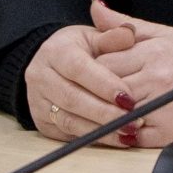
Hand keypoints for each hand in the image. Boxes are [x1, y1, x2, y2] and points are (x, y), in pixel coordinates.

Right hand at [23, 17, 135, 143]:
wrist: (54, 66)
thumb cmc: (82, 50)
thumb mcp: (96, 37)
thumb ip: (114, 36)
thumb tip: (129, 33)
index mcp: (55, 51)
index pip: (79, 69)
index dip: (104, 85)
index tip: (129, 98)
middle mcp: (40, 76)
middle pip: (73, 99)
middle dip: (105, 113)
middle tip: (134, 120)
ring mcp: (38, 101)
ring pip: (69, 120)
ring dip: (101, 130)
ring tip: (129, 132)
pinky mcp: (42, 122)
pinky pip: (68, 134)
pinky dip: (94, 138)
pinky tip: (116, 138)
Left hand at [88, 0, 172, 146]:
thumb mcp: (160, 34)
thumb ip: (124, 24)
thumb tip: (94, 6)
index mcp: (155, 52)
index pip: (104, 63)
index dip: (95, 70)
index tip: (97, 73)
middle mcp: (160, 79)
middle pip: (107, 89)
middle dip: (100, 92)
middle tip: (100, 93)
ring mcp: (163, 107)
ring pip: (114, 113)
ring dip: (108, 114)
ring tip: (111, 109)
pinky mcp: (167, 133)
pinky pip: (129, 136)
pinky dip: (122, 134)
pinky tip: (125, 125)